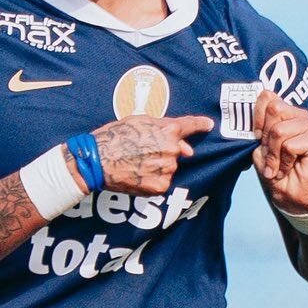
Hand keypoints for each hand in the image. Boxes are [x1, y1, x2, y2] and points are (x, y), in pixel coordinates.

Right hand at [92, 114, 211, 194]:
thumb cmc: (115, 136)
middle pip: (176, 150)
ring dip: (158, 165)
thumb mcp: (139, 121)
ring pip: (169, 167)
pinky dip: (153, 179)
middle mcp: (171, 150)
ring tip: (136, 162)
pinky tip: (137, 174)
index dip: (200, 124)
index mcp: (168, 131)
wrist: (98, 160)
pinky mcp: (160, 186)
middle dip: (163, 150)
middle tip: (141, 150)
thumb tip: (188, 150)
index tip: (209, 125)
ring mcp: (167, 170)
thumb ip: (165, 129)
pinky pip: (162, 181)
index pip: (190, 126)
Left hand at [252, 88, 307, 215]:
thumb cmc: (275, 173)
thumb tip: (262, 98)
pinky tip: (288, 169)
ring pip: (280, 130)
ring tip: (279, 166)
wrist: (291, 198)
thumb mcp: (259, 147)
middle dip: (266, 138)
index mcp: (286, 113)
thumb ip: (261, 124)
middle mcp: (300, 116)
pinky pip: (290, 145)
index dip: (257, 118)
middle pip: (274, 109)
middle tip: (270, 157)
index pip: (267, 96)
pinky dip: (284, 162)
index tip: (258, 139)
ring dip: (274, 154)